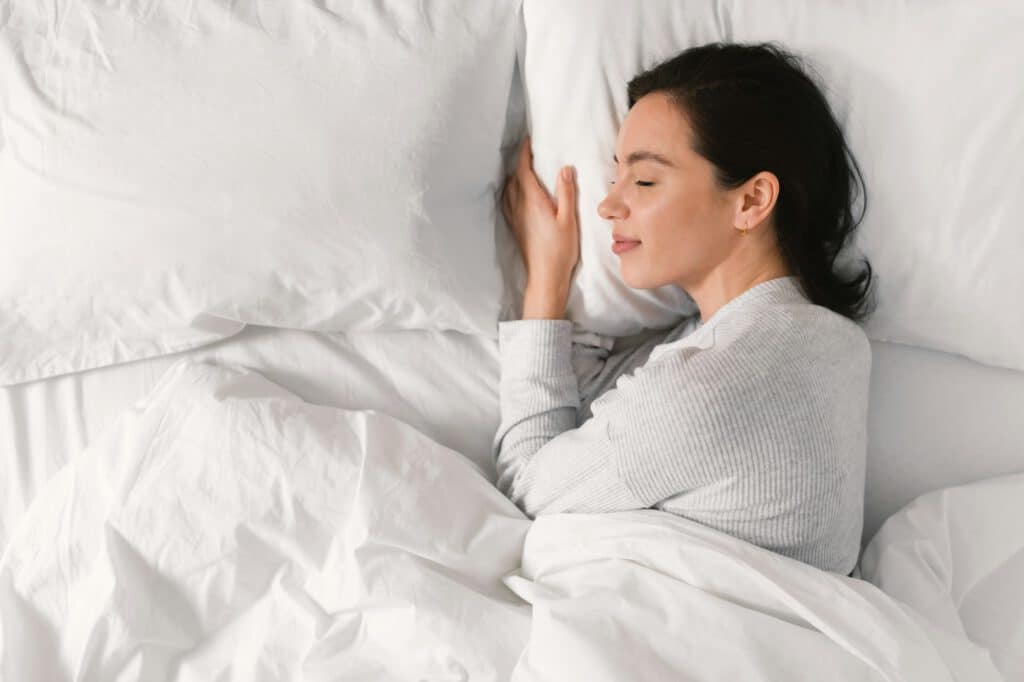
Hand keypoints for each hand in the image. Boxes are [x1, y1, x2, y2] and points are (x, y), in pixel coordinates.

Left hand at [500, 136, 579, 296]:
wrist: (545, 276)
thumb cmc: (560, 250)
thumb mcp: (569, 220)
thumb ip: (566, 193)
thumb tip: (564, 169)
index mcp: (533, 201)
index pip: (523, 170)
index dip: (524, 153)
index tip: (528, 141)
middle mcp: (519, 207)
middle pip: (514, 177)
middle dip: (519, 162)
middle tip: (529, 151)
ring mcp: (515, 218)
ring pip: (508, 189)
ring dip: (514, 176)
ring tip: (524, 169)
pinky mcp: (515, 227)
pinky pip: (507, 202)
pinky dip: (510, 191)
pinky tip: (516, 194)